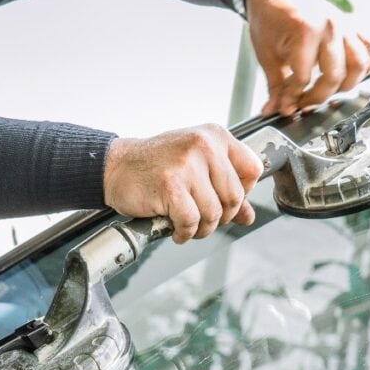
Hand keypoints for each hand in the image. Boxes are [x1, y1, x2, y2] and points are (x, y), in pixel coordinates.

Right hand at [103, 125, 261, 243]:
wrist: (117, 167)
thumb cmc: (156, 167)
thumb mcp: (195, 168)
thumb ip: (223, 189)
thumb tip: (247, 216)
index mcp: (215, 136)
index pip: (252, 170)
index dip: (243, 193)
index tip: (223, 201)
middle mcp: (204, 146)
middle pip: (234, 197)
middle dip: (220, 218)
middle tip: (202, 220)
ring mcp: (187, 164)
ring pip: (213, 213)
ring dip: (201, 229)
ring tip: (187, 226)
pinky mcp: (170, 185)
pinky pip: (191, 221)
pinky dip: (185, 233)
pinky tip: (176, 229)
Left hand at [247, 0, 369, 116]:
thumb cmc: (271, 19)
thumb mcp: (267, 56)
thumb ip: (275, 86)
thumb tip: (276, 109)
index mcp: (306, 32)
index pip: (304, 79)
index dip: (294, 98)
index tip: (287, 107)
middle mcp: (330, 28)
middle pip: (335, 77)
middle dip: (318, 97)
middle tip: (304, 103)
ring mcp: (345, 25)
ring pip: (359, 65)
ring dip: (345, 85)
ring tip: (327, 92)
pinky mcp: (352, 24)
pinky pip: (369, 48)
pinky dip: (364, 66)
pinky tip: (349, 76)